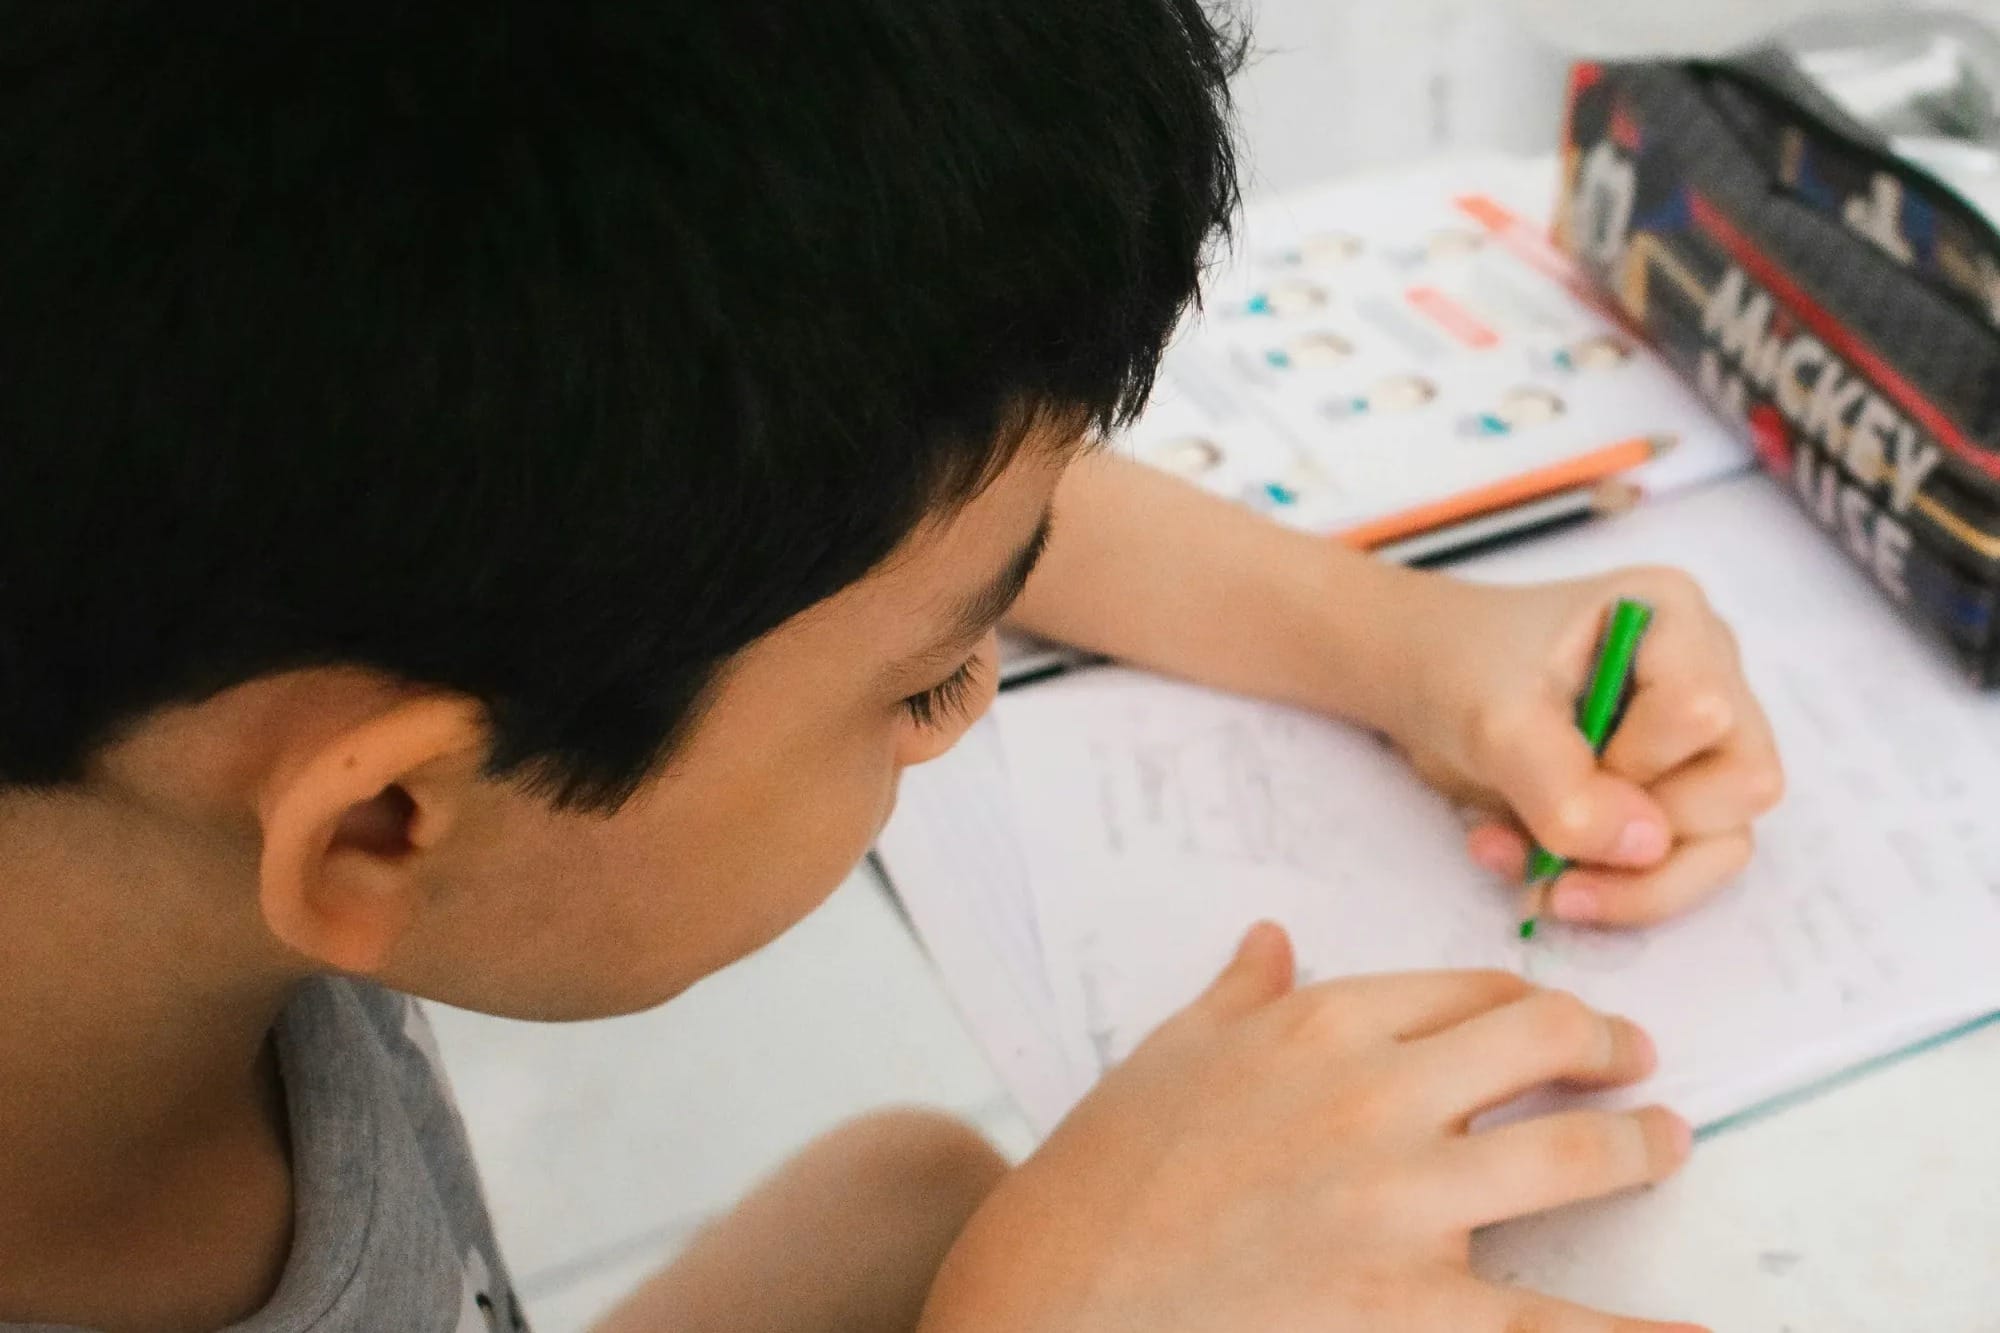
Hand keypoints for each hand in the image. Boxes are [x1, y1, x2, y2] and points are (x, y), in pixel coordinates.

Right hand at [922, 924, 1703, 1332]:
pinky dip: (1639, 1329)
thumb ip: (1236, 997)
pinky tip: (1692, 1325)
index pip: (1460, 989)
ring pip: (1572, 1155)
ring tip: (1666, 1148)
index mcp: (1317, 1026)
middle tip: (1635, 1064)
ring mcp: (1404, 1202)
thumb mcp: (1166, 1059)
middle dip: (1603, 1049)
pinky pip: (1553, 1323)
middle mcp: (1377, 1095)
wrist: (1060, 1297)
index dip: (1522, 998)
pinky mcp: (1416, 1309)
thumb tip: (1270, 940)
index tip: (1548, 1015)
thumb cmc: (1103, 1179)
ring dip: (1637, 1149)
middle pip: (1537, 1043)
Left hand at [1374, 566, 1783, 926]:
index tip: (1556, 756)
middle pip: (1741, 785)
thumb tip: (1646, 847)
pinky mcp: (1674, 796)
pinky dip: (1608, 887)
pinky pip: (1678, 867)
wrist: (1424, 688)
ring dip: (1622, 882)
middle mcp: (1709, 673)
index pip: (1702, 713)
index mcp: (1673, 619)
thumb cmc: (1460, 672)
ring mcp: (1699, 741)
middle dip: (1637, 836)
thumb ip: (1561, 784)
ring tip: (1530, 878)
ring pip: (1721, 843)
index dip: (1635, 762)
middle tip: (1541, 840)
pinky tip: (1531, 872)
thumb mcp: (1493, 722)